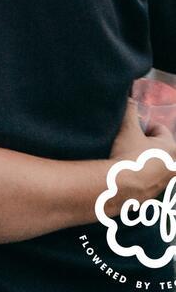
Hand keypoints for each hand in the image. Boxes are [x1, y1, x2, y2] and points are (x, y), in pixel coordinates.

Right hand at [103, 101, 175, 215]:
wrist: (120, 185)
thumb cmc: (129, 154)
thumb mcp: (127, 129)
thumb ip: (130, 111)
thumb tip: (129, 98)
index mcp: (171, 147)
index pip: (159, 129)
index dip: (144, 127)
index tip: (132, 130)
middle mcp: (174, 165)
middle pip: (160, 148)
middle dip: (146, 145)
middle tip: (129, 144)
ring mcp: (166, 181)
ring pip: (156, 164)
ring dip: (145, 161)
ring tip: (127, 160)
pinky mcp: (156, 194)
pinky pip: (149, 179)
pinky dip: (141, 176)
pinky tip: (127, 174)